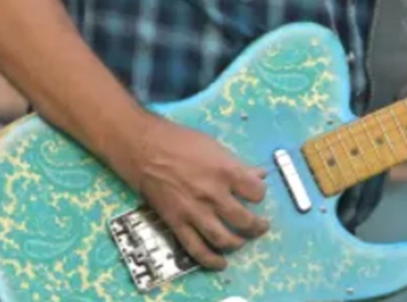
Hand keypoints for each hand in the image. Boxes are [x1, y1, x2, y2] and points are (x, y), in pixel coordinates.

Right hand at [124, 114, 269, 270]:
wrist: (146, 150)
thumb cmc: (182, 142)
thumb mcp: (216, 147)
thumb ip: (239, 165)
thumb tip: (260, 174)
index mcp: (227, 171)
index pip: (257, 192)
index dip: (260, 194)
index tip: (256, 195)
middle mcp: (214, 195)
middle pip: (244, 220)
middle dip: (256, 226)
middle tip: (260, 226)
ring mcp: (195, 212)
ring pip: (223, 239)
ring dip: (238, 243)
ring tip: (242, 241)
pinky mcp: (177, 224)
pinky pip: (196, 248)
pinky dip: (211, 260)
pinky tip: (221, 263)